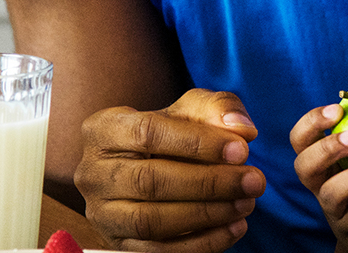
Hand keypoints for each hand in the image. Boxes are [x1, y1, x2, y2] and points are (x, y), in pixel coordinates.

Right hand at [75, 88, 266, 252]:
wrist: (147, 169)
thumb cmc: (171, 134)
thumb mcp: (191, 110)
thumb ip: (217, 109)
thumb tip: (241, 128)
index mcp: (104, 128)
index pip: (148, 133)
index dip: (198, 143)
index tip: (242, 149)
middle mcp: (93, 172)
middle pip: (150, 181)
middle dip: (209, 183)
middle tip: (253, 180)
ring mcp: (102, 212)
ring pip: (151, 221)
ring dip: (206, 214)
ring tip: (246, 204)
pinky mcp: (117, 244)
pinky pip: (157, 252)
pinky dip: (201, 243)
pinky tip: (234, 227)